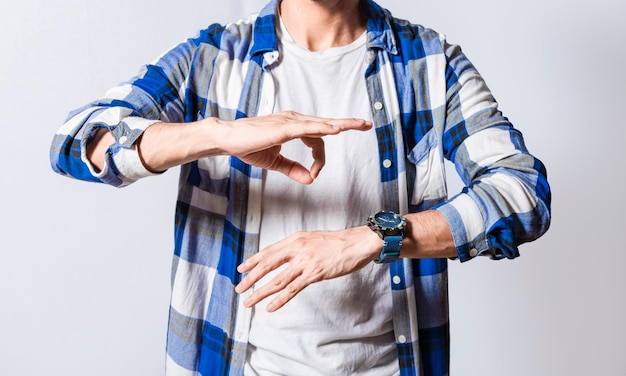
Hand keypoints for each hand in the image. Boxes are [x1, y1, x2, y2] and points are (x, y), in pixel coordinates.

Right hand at [218, 111, 371, 183]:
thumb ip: (293, 169)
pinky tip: (336, 129)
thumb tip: (310, 180)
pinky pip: (307, 127)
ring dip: (341, 124)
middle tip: (367, 124)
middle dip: (348, 124)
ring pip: (321, 123)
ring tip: (360, 124)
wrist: (227, 139)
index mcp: (294, 127)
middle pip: (326, 124)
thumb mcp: (275, 162)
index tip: (314, 175)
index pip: (317, 140)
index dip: (320, 160)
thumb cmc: (248, 146)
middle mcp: (294, 121)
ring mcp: (289, 122)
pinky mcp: (283, 127)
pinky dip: (323, 128)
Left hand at [235, 226, 381, 311]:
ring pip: (277, 280)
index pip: (269, 251)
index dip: (253, 261)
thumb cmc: (338, 242)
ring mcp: (305, 262)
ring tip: (249, 301)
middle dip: (251, 278)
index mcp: (295, 239)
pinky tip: (270, 307)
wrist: (358, 243)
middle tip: (239, 288)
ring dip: (261, 292)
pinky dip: (280, 299)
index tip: (240, 269)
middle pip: (268, 265)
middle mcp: (297, 249)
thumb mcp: (313, 239)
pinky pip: (293, 289)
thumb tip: (286, 256)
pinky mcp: (315, 273)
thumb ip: (298, 247)